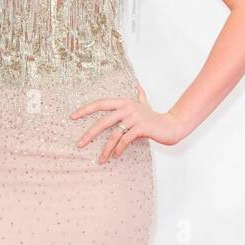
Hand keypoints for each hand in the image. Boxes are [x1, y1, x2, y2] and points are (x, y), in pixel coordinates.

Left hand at [70, 84, 186, 161]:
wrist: (172, 126)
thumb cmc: (155, 117)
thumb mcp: (145, 105)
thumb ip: (140, 95)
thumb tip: (138, 85)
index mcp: (125, 102)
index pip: (101, 103)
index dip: (86, 109)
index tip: (72, 116)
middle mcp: (128, 108)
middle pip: (103, 121)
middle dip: (90, 133)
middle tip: (80, 144)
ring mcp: (135, 117)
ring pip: (114, 134)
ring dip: (106, 149)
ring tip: (101, 159)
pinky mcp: (141, 128)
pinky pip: (125, 140)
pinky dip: (119, 149)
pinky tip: (115, 156)